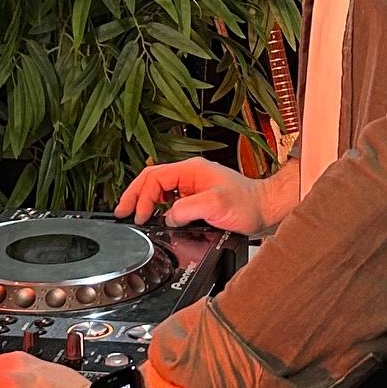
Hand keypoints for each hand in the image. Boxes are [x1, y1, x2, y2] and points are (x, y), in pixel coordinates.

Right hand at [116, 155, 266, 237]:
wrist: (265, 209)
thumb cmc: (247, 205)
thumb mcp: (216, 205)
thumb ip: (187, 209)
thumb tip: (167, 216)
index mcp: (191, 170)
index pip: (154, 177)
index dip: (142, 197)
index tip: (139, 216)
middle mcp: (190, 174)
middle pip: (151, 179)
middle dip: (134, 195)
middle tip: (121, 211)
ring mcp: (192, 185)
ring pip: (158, 188)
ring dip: (144, 200)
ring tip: (132, 214)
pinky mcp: (196, 197)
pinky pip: (169, 198)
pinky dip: (157, 207)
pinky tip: (154, 217)